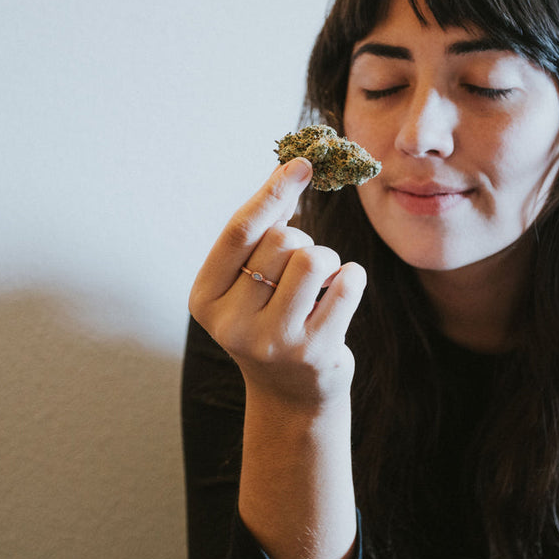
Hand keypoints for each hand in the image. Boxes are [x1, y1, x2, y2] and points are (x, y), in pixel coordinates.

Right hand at [189, 158, 366, 409]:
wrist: (291, 394)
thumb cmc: (270, 318)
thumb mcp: (249, 280)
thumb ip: (263, 230)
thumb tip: (294, 168)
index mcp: (205, 299)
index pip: (240, 231)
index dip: (272, 192)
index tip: (302, 163)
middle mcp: (232, 324)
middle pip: (281, 241)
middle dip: (300, 240)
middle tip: (301, 267)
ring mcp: (273, 342)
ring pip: (314, 258)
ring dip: (328, 258)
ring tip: (322, 280)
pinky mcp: (314, 353)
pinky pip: (347, 285)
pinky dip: (352, 277)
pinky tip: (342, 292)